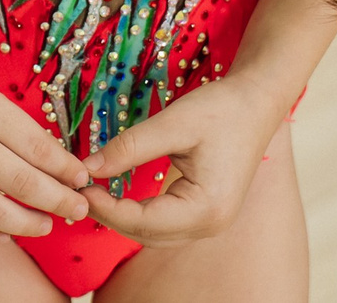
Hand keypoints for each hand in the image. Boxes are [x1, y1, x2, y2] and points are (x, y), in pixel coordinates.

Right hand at [0, 70, 93, 246]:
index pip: (34, 145)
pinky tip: (4, 234)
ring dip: (25, 224)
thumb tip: (65, 169)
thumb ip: (22, 131)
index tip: (82, 180)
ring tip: (45, 225)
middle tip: (78, 209)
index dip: (64, 168)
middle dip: (56, 200)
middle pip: (18, 181)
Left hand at [78, 75, 286, 243]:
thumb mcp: (174, 123)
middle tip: (77, 189)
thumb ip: (130, 147)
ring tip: (92, 191)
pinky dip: (138, 213)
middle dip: (109, 215)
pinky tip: (118, 195)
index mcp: (206, 207)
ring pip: (153, 233)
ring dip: (122, 217)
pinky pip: (164, 223)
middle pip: (146, 233)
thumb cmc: (222, 109)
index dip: (105, 207)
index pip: (142, 221)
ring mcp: (211, 222)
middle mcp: (210, 224)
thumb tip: (88, 167)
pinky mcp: (206, 212)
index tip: (78, 186)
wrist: (258, 102)